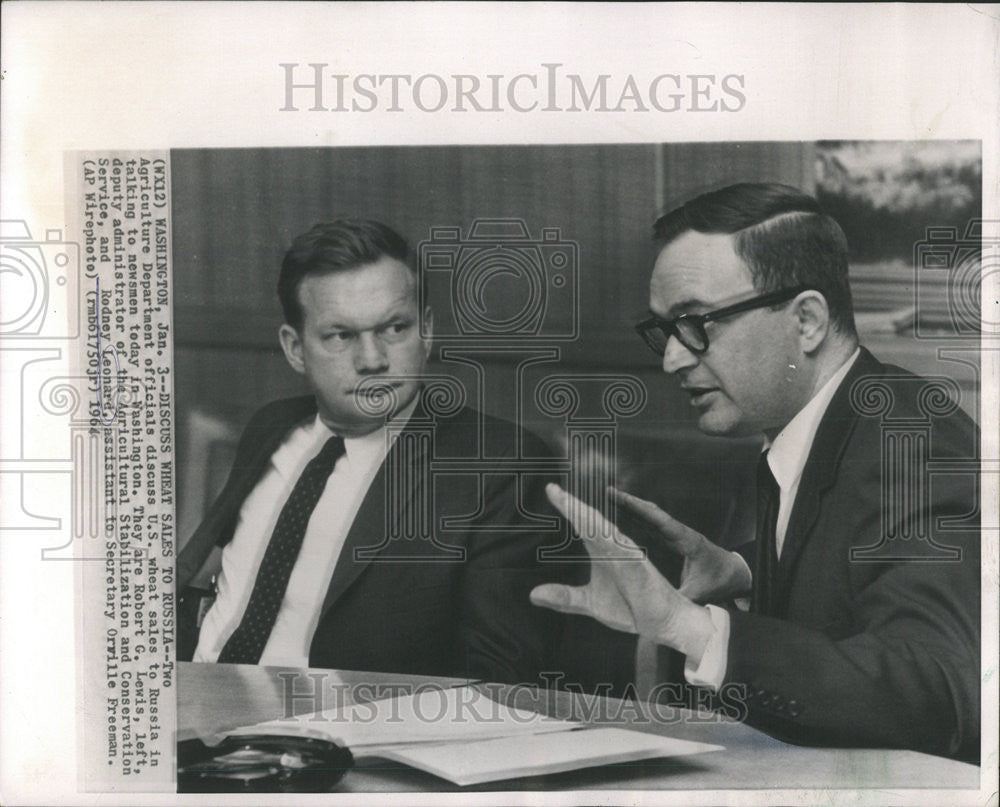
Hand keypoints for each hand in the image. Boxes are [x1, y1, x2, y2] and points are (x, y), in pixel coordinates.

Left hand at [530, 484, 713, 659]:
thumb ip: (564, 597)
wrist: (662, 623)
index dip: (566, 507)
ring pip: (603, 530)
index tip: (550, 489)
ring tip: (566, 501)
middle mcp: (614, 546)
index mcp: (603, 550)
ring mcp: (627, 554)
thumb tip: (532, 595)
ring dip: (585, 516)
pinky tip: (595, 529)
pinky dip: (608, 539)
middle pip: (590, 520)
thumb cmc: (631, 607)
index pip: (582, 524)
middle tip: (550, 488)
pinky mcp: (638, 565)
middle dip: (571, 504)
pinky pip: (621, 548)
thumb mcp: (589, 602)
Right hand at [610, 487, 751, 603]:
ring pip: (649, 517)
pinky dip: (635, 520)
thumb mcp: (700, 593)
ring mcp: (674, 535)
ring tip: (609, 500)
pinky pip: (651, 527)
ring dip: (630, 509)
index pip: (658, 520)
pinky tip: (621, 518)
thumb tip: (658, 612)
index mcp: (685, 539)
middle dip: (629, 502)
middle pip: (650, 512)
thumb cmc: (720, 581)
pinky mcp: (671, 541)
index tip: (621, 498)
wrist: (736, 575)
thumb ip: (680, 600)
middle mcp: (678, 533)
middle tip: (607, 493)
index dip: (638, 509)